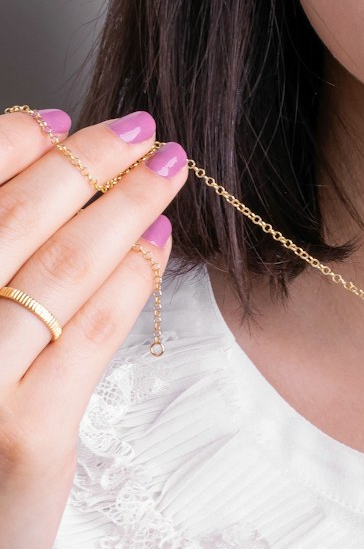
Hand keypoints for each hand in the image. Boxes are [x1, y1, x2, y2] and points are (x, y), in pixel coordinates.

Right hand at [0, 108, 185, 548]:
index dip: (7, 144)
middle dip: (83, 162)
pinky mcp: (28, 431)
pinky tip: (158, 244)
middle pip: (12, 219)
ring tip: (163, 169)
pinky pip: (92, 332)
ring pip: (59, 267)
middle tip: (136, 128)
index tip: (56, 117)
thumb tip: (35, 190)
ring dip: (121, 206)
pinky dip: (131, 278)